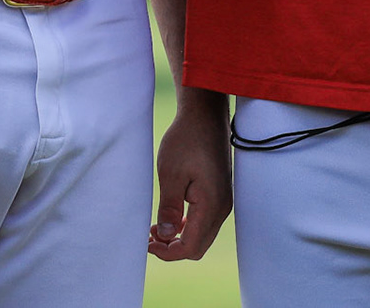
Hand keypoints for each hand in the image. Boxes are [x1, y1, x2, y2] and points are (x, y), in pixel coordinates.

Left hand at [149, 90, 231, 260]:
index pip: (190, 246)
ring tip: (155, 229)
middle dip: (173, 248)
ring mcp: (223, 201)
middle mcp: (222, 208)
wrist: (204, 116)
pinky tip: (170, 217)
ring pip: (201, 235)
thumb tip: (165, 236)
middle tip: (149, 239)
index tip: (147, 244)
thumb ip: (169, 208)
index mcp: (211, 205)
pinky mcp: (219, 194)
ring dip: (179, 238)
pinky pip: (204, 222)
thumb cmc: (186, 141)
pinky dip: (187, 226)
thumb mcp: (170, 174)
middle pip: (198, 246)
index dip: (168, 252)